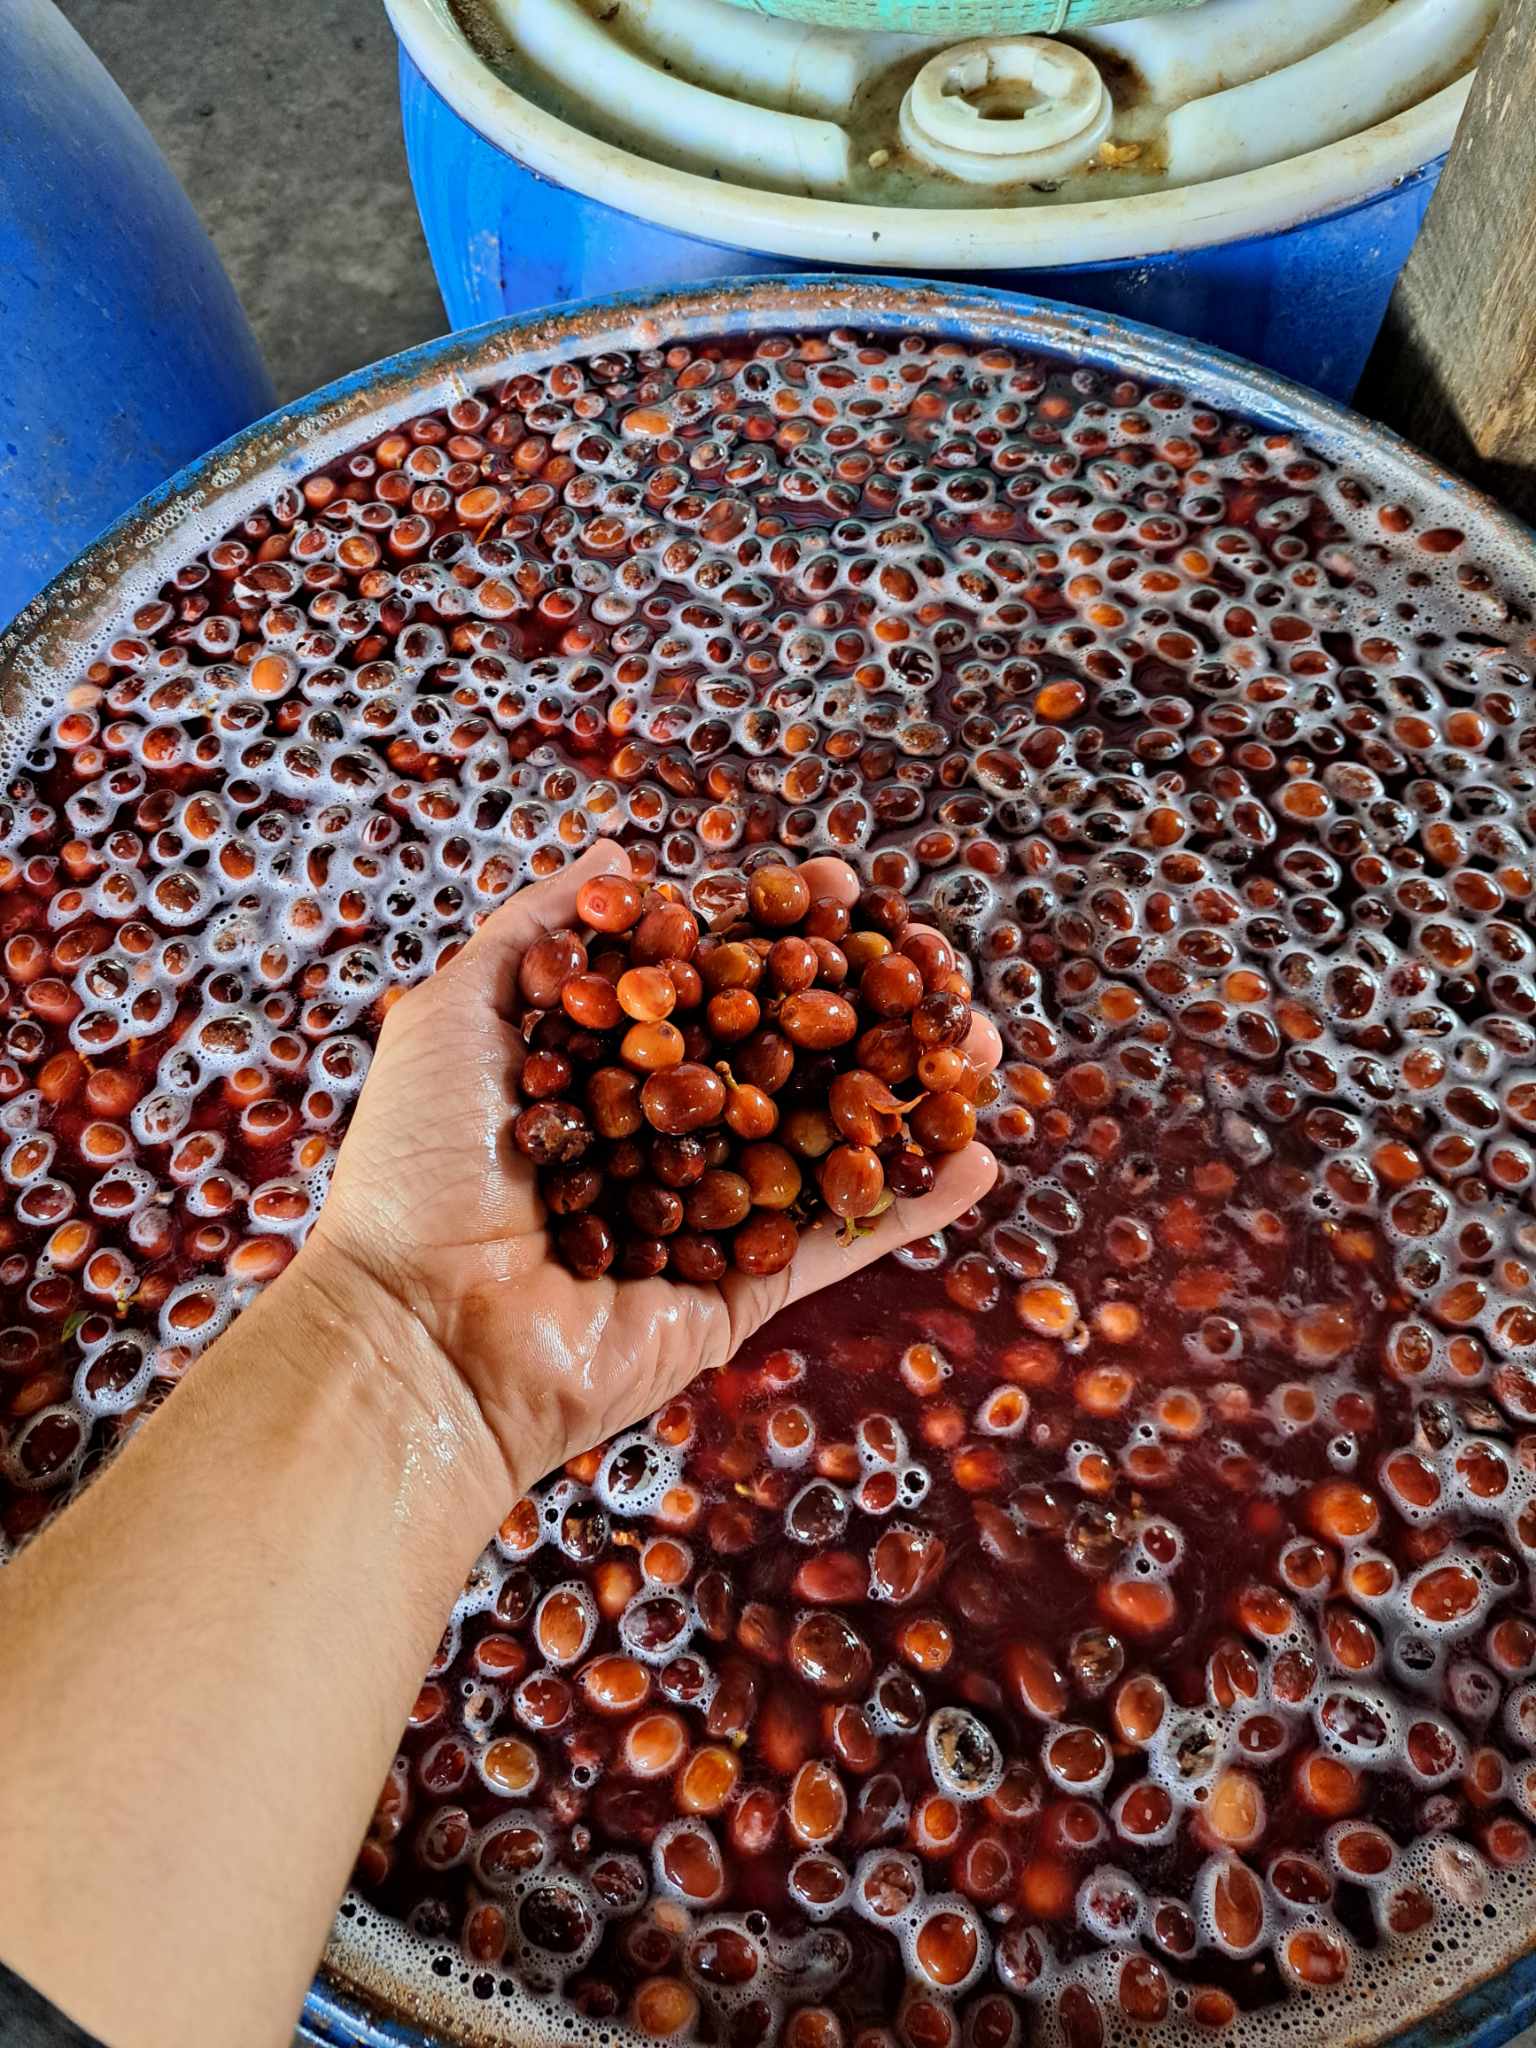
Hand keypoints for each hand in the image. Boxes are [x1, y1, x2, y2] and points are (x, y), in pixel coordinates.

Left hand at [310, 841, 1000, 1496]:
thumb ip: (538, 932)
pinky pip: (837, 1242)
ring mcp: (709, 1219)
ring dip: (908, 1094)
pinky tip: (978, 1158)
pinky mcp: (740, 1293)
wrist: (418, 1332)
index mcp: (601, 1072)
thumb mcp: (455, 1015)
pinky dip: (910, 1207)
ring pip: (825, 1142)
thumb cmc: (417, 1171)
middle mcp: (664, 1139)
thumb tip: (616, 856)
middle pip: (782, 1056)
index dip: (769, 932)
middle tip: (930, 955)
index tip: (829, 882)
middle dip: (860, 1005)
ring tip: (977, 1044)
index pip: (707, 984)